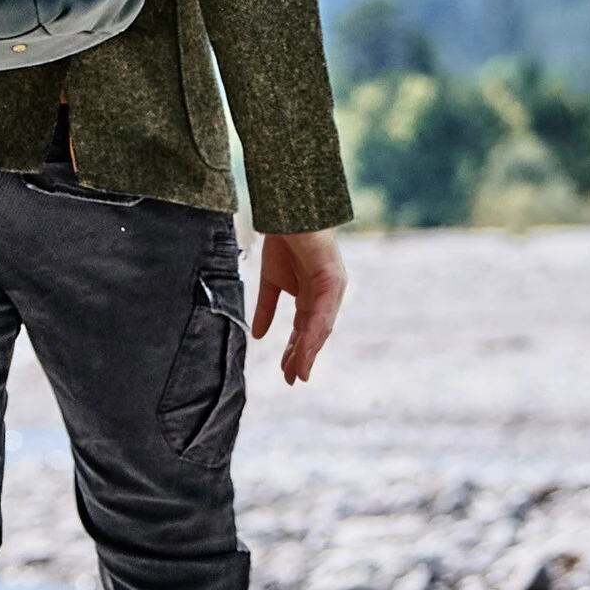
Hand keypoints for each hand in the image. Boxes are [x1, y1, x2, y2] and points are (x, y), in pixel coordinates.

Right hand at [251, 228, 346, 384]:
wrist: (288, 211)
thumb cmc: (283, 241)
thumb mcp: (270, 282)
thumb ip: (265, 309)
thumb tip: (256, 335)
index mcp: (313, 296)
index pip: (305, 329)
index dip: (296, 351)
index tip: (287, 372)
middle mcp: (326, 295)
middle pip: (315, 333)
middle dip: (302, 357)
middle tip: (292, 379)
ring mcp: (332, 287)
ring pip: (320, 327)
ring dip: (309, 350)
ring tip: (298, 371)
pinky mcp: (332, 278)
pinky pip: (322, 310)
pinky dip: (313, 331)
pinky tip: (305, 347)